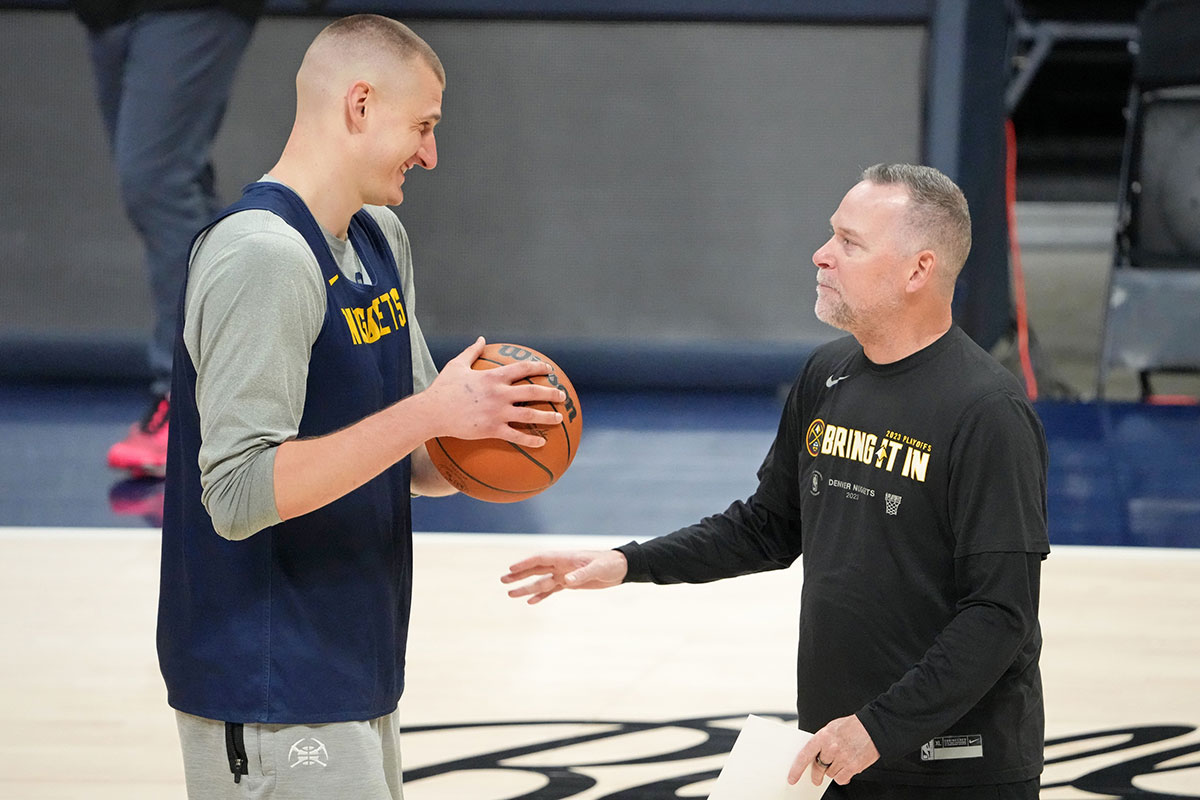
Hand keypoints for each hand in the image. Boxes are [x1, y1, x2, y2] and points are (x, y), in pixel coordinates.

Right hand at [425, 337, 565, 447]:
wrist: (432, 412)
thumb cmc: (443, 389)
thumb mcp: (457, 366)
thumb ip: (471, 352)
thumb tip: (481, 338)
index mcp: (493, 377)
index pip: (522, 369)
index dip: (538, 367)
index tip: (549, 369)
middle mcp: (499, 394)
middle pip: (533, 392)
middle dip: (551, 393)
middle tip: (562, 395)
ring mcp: (497, 412)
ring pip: (529, 414)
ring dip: (547, 417)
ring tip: (559, 419)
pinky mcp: (492, 429)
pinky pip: (516, 436)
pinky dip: (531, 440)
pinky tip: (542, 443)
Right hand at [501, 550, 627, 603]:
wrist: (620, 568)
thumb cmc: (609, 564)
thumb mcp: (597, 569)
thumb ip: (581, 574)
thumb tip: (567, 580)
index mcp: (565, 558)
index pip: (540, 559)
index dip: (525, 563)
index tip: (511, 569)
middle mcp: (561, 565)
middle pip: (536, 570)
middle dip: (519, 575)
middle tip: (502, 580)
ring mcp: (564, 574)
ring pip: (541, 581)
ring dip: (527, 587)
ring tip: (510, 594)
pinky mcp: (570, 583)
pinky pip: (552, 590)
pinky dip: (541, 595)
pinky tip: (531, 602)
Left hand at [788, 714, 878, 787]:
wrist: (873, 728)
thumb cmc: (852, 726)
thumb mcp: (831, 728)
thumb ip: (821, 741)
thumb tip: (813, 755)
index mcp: (823, 736)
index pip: (805, 755)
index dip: (797, 769)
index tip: (792, 778)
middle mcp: (832, 748)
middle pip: (818, 768)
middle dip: (816, 775)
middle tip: (816, 779)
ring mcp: (842, 758)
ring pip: (830, 774)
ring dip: (833, 771)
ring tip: (840, 762)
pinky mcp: (853, 766)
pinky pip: (841, 779)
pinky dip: (842, 777)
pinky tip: (846, 769)